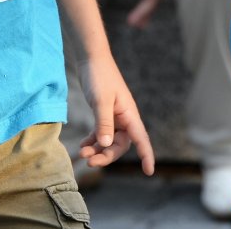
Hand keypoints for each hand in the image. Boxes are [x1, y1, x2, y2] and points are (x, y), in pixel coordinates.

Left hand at [76, 56, 155, 174]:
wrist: (91, 58)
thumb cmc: (99, 76)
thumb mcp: (100, 101)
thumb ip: (104, 123)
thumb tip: (107, 145)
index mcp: (129, 114)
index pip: (142, 139)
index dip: (146, 155)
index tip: (148, 172)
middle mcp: (124, 118)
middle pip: (120, 145)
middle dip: (106, 155)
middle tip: (89, 161)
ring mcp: (114, 117)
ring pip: (109, 141)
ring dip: (97, 150)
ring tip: (82, 153)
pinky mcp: (103, 114)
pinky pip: (101, 134)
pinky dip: (92, 141)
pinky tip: (82, 145)